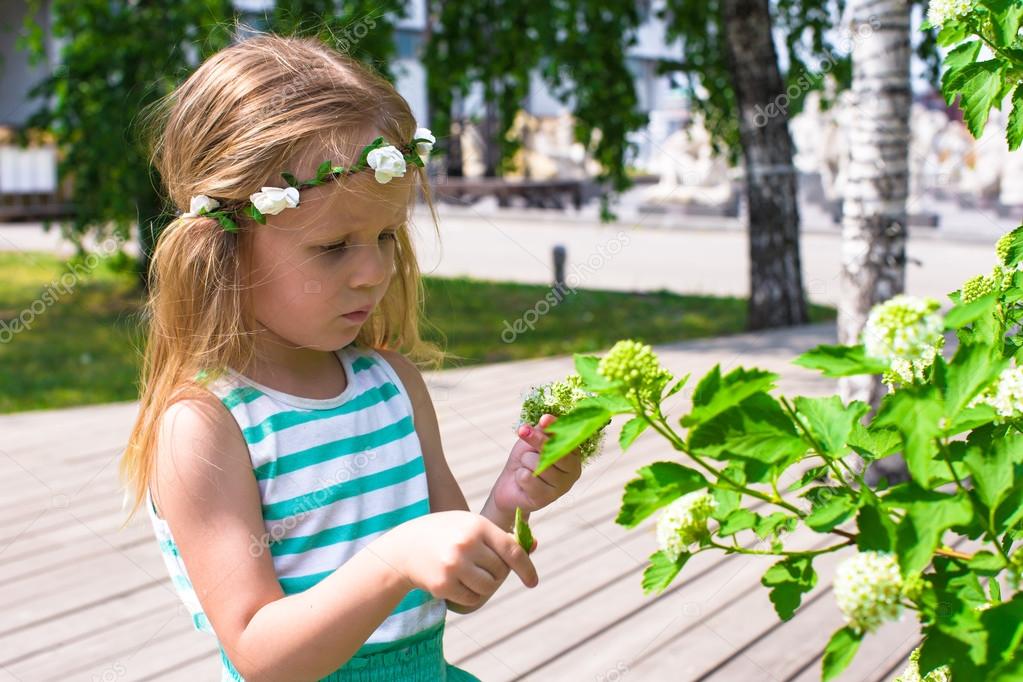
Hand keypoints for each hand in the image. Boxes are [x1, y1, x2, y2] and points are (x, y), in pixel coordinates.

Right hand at [377, 510, 537, 608]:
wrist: (403, 548)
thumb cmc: (444, 533)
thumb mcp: (469, 525)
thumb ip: (499, 536)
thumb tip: (534, 546)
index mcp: (477, 525)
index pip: (511, 550)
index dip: (526, 568)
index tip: (532, 582)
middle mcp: (466, 544)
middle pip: (500, 571)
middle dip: (497, 574)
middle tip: (481, 568)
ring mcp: (454, 565)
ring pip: (488, 587)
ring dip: (485, 587)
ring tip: (470, 576)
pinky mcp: (443, 585)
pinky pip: (472, 598)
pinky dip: (470, 595)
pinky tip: (457, 583)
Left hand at [492, 413, 583, 514]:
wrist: (510, 485)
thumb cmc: (526, 459)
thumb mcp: (534, 440)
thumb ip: (543, 430)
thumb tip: (546, 419)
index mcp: (574, 455)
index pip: (568, 439)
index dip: (555, 428)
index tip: (544, 419)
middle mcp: (573, 472)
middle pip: (556, 452)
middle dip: (536, 440)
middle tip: (522, 431)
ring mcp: (561, 487)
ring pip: (538, 465)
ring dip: (525, 462)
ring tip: (526, 468)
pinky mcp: (546, 499)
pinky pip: (527, 478)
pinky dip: (519, 475)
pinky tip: (523, 481)